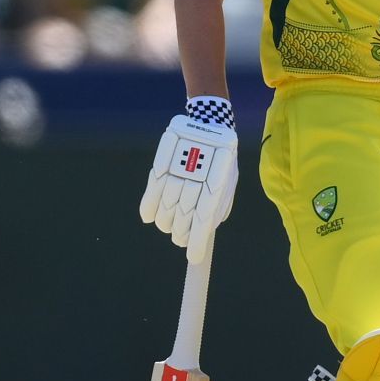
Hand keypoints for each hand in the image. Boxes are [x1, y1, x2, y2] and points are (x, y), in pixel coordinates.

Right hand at [139, 97, 237, 263]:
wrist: (209, 123)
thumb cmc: (222, 157)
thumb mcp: (230, 179)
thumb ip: (220, 204)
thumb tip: (208, 230)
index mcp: (219, 182)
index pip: (204, 218)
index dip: (196, 240)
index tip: (192, 257)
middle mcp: (197, 177)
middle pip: (183, 216)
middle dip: (181, 234)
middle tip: (180, 240)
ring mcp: (178, 169)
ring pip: (166, 207)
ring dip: (167, 223)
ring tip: (170, 228)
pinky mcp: (163, 161)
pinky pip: (151, 191)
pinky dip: (149, 208)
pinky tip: (150, 218)